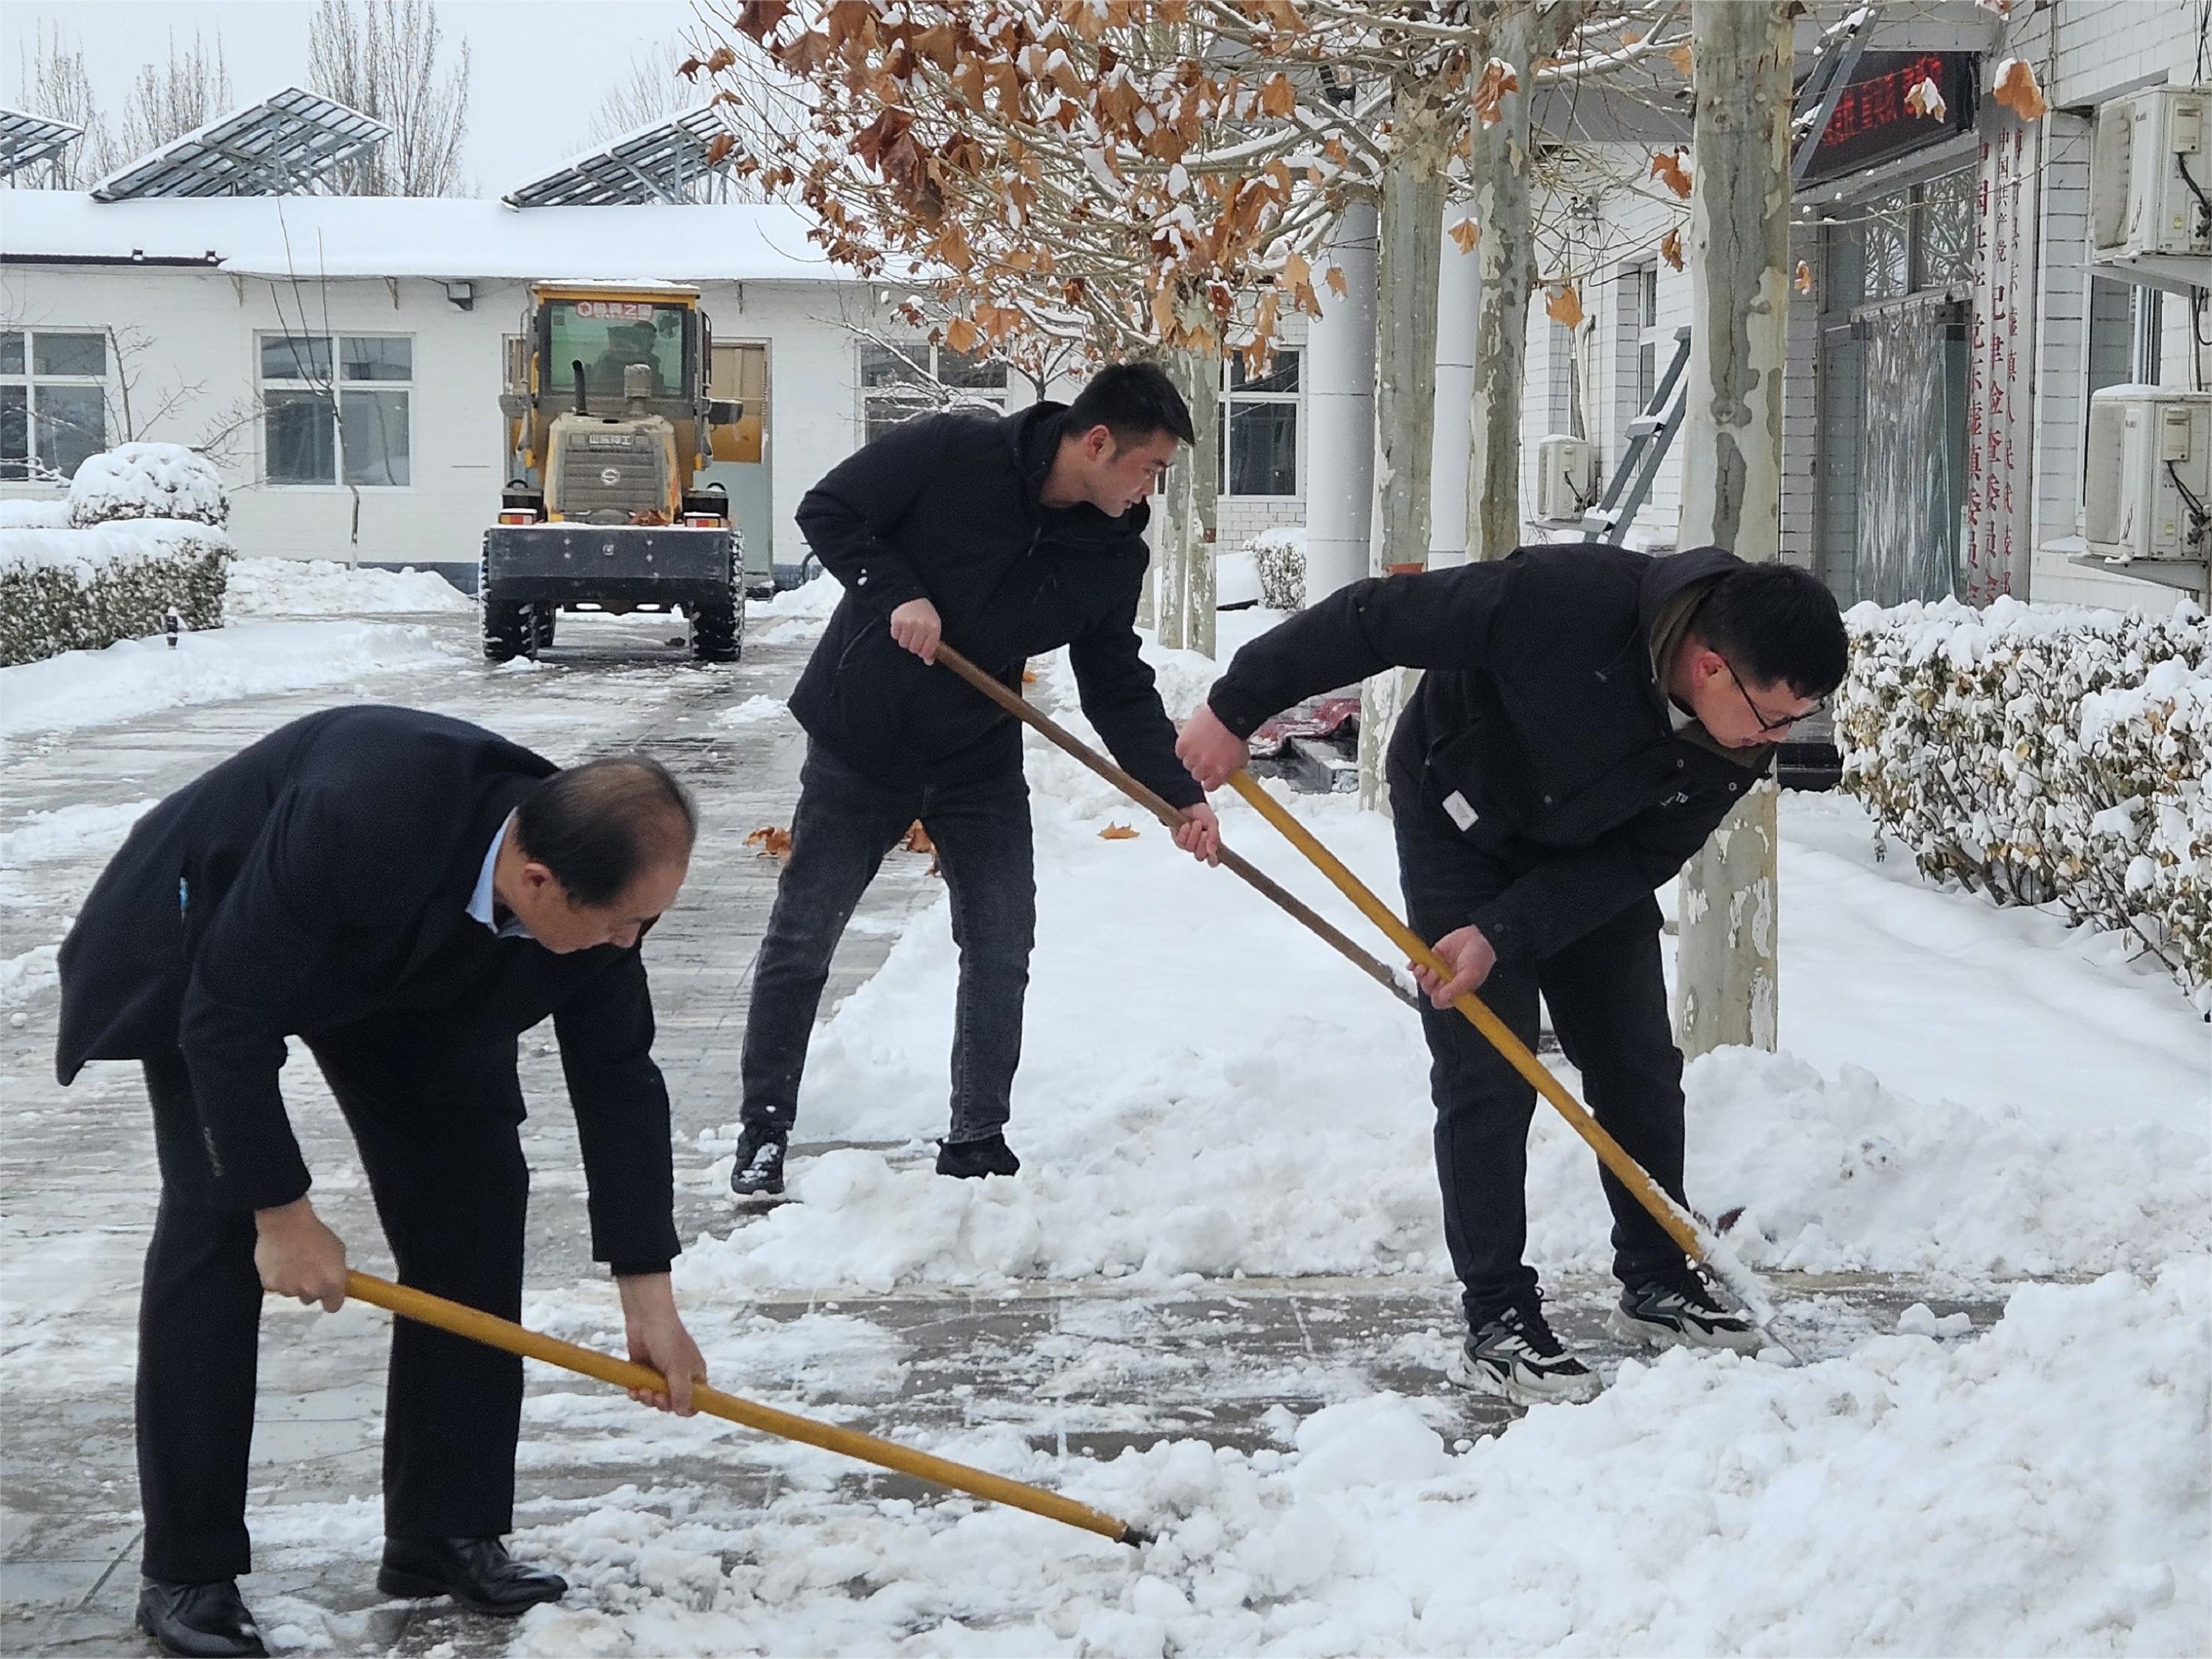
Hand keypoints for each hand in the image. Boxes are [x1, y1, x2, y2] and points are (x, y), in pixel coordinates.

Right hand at [254, 1197, 347, 1311]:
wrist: (286, 1222)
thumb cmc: (312, 1232)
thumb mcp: (337, 1250)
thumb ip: (336, 1271)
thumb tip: (338, 1281)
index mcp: (333, 1282)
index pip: (334, 1306)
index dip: (330, 1299)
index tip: (328, 1295)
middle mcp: (312, 1289)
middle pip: (311, 1298)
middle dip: (310, 1287)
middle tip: (307, 1269)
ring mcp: (290, 1289)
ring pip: (292, 1292)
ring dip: (292, 1281)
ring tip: (293, 1259)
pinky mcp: (271, 1285)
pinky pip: (275, 1286)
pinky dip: (277, 1277)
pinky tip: (280, 1261)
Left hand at [617, 1273, 706, 1415]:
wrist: (645, 1318)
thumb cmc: (668, 1340)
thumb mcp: (678, 1368)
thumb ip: (681, 1392)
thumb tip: (683, 1412)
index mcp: (694, 1374)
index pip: (696, 1400)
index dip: (686, 1407)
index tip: (674, 1408)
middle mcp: (679, 1376)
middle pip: (673, 1403)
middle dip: (662, 1403)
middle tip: (655, 1395)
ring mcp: (660, 1374)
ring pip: (656, 1398)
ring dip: (647, 1398)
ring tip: (641, 1390)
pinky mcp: (644, 1371)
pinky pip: (641, 1390)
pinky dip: (637, 1393)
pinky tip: (632, 1390)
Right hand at [888, 598, 942, 663]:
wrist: (911, 597)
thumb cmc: (924, 615)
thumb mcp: (932, 627)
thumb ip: (932, 645)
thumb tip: (929, 662)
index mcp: (934, 627)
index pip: (928, 650)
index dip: (923, 653)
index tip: (922, 650)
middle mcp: (922, 625)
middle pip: (914, 649)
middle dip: (913, 646)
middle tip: (914, 638)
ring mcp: (909, 623)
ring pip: (904, 644)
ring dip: (904, 640)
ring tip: (908, 631)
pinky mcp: (897, 621)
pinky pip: (895, 636)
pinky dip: (897, 633)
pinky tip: (901, 626)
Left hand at [1172, 803, 1220, 864]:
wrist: (1188, 802)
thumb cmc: (1202, 813)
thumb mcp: (1213, 823)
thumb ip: (1214, 837)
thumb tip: (1212, 852)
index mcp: (1210, 845)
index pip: (1212, 861)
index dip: (1212, 861)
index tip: (1212, 855)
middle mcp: (1198, 847)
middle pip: (1200, 857)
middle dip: (1202, 843)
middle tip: (1204, 832)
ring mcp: (1187, 844)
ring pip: (1190, 849)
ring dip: (1194, 835)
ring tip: (1196, 823)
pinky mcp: (1177, 840)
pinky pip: (1181, 842)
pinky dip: (1184, 833)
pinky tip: (1186, 825)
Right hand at [1175, 702, 1248, 790]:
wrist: (1229, 714)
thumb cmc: (1237, 733)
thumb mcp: (1241, 758)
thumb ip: (1231, 770)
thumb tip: (1227, 775)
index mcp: (1219, 774)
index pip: (1209, 786)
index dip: (1211, 779)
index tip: (1212, 774)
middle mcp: (1204, 768)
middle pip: (1197, 775)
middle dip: (1202, 768)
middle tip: (1207, 757)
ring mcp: (1192, 756)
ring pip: (1187, 763)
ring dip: (1193, 757)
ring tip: (1202, 744)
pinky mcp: (1183, 745)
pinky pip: (1180, 751)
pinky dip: (1186, 746)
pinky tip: (1195, 738)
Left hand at [1414, 924, 1495, 1008]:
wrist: (1478, 936)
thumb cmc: (1480, 958)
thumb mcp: (1471, 975)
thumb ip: (1456, 988)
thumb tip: (1442, 998)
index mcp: (1456, 991)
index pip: (1440, 1002)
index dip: (1437, 996)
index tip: (1440, 987)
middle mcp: (1445, 983)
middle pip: (1428, 990)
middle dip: (1429, 982)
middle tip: (1437, 973)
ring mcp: (1437, 971)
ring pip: (1422, 979)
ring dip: (1421, 974)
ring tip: (1426, 967)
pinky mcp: (1431, 959)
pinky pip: (1416, 966)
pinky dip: (1413, 966)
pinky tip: (1415, 964)